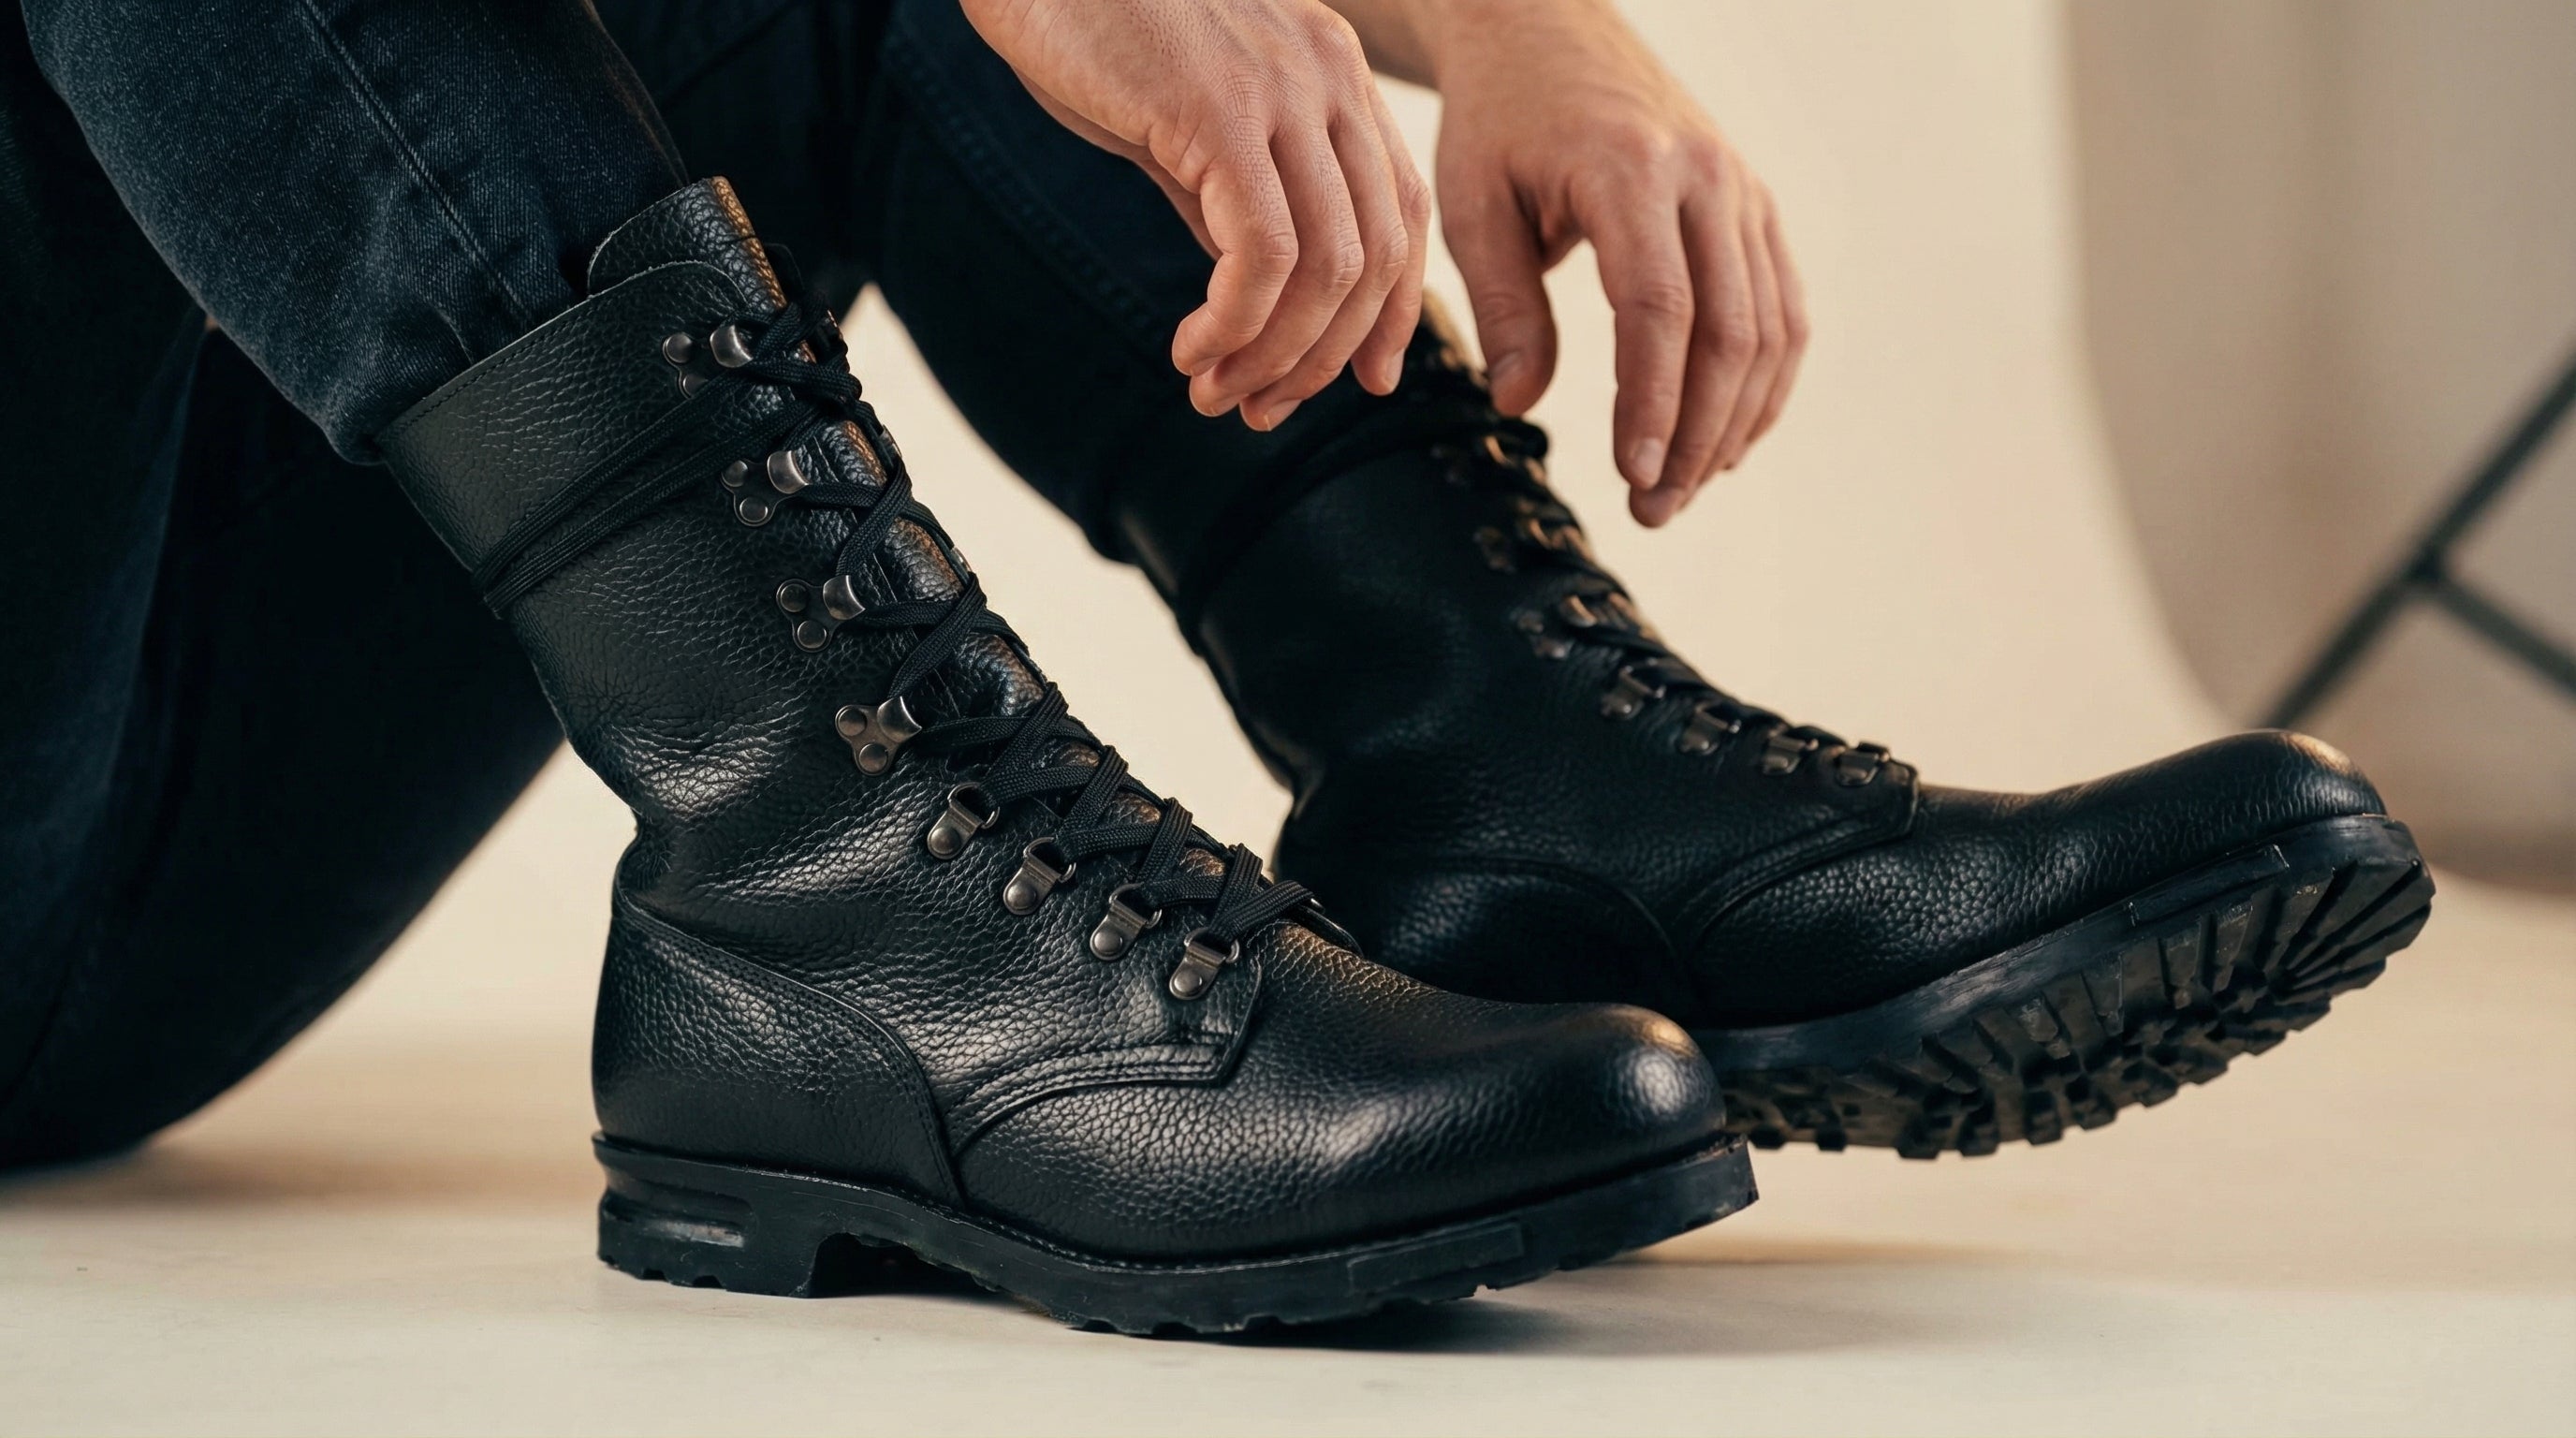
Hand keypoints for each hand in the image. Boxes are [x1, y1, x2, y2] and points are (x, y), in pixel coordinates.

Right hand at [960, 0, 1431, 429]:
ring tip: (1217, 392)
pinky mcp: (1223, 112)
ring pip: (1328, 268)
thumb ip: (1237, 201)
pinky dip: (1237, 325)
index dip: (1392, 314)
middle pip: (1376, 256)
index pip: (1404, 216)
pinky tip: (1194, 347)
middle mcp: (1328, 77)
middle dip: (1325, 359)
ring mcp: (1284, 90)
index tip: (1361, 382)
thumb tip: (1259, 301)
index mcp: (1333, 75)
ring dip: (1276, 357)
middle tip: (1260, 410)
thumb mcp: (1190, 122)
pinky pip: (1264, 255)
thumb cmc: (1092, 30)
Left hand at [1372, 0, 1806, 525]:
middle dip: (1696, 433)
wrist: (1549, 31)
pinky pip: (1781, 307)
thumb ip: (1500, 304)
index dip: (1653, 400)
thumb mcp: (1471, 203)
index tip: (1633, 473)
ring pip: (1769, 328)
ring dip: (1733, 422)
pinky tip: (1726, 439)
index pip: (1658, 307)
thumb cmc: (1498, 121)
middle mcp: (1706, 176)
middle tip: (1653, 508)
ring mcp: (1741, 190)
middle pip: (1729, 330)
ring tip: (1682, 490)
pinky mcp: (1754, 207)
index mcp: (1629, 169)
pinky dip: (1764, 383)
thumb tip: (1520, 404)